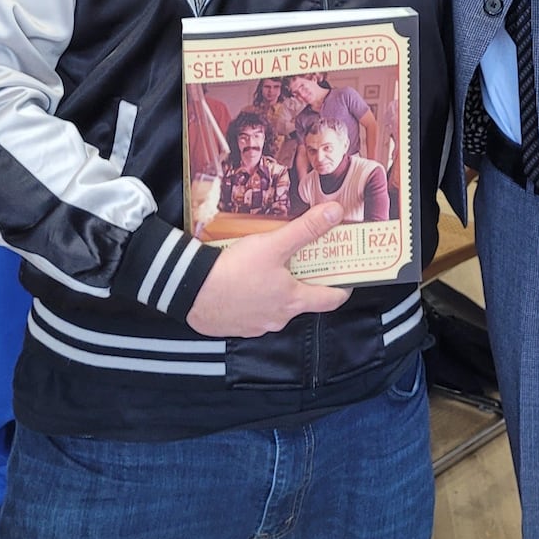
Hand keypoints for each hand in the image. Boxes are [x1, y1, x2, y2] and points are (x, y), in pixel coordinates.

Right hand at [186, 204, 351, 337]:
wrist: (191, 290)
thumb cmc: (234, 271)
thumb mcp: (273, 244)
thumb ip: (306, 229)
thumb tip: (335, 213)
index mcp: (293, 300)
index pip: (331, 299)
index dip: (342, 288)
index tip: (346, 276)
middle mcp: (279, 317)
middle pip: (302, 300)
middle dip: (305, 281)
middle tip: (304, 262)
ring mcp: (257, 324)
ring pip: (276, 306)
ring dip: (277, 289)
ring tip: (270, 267)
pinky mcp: (236, 325)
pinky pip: (253, 311)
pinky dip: (255, 297)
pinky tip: (245, 282)